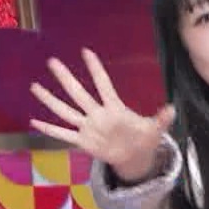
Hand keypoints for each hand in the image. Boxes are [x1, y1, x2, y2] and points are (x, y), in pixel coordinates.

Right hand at [30, 48, 175, 182]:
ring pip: (66, 112)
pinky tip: (34, 121)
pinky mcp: (82, 142)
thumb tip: (173, 109)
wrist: (135, 156)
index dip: (96, 69)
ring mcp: (88, 127)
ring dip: (50, 100)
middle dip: (66, 79)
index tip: (87, 51)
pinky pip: (63, 134)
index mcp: (115, 108)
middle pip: (79, 94)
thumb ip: (162, 119)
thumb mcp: (155, 129)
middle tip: (52, 62)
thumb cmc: (144, 138)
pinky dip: (50, 129)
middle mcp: (98, 115)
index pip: (104, 85)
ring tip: (35, 86)